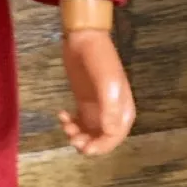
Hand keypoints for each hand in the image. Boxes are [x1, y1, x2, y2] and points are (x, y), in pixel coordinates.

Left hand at [58, 28, 134, 155]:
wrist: (84, 39)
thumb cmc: (99, 59)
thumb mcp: (107, 83)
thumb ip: (109, 109)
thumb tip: (109, 133)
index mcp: (124, 110)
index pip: (115, 138)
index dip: (101, 147)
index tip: (86, 148)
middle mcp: (112, 112)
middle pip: (102, 139)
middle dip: (88, 144)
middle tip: (73, 137)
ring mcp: (97, 107)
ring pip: (90, 133)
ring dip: (78, 135)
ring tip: (66, 124)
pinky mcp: (84, 102)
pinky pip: (80, 122)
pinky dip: (71, 124)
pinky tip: (63, 114)